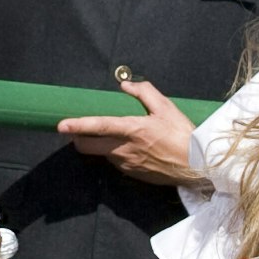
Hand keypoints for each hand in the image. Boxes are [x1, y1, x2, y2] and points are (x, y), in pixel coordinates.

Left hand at [57, 77, 202, 185]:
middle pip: (87, 147)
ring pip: (102, 154)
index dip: (78, 125)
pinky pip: (116, 162)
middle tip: (80, 129)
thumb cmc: (183, 136)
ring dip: (101, 145)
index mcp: (132, 130)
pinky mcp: (132, 174)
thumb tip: (125, 84)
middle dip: (79, 138)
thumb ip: (144, 92)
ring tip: (116, 135)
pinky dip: (116, 153)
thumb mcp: (167, 108)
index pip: (99, 127)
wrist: (197, 167)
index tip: (61, 125)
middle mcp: (124, 149)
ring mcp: (126, 164)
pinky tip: (132, 148)